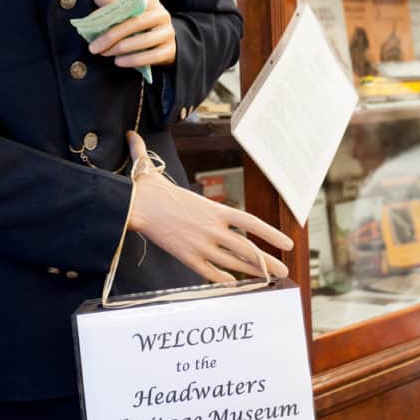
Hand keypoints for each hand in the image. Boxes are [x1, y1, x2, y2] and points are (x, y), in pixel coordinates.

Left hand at [88, 0, 176, 67]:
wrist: (165, 43)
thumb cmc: (142, 26)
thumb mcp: (130, 13)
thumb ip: (114, 4)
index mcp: (150, 2)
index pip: (130, 5)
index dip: (111, 13)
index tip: (93, 24)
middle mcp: (162, 15)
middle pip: (136, 23)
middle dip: (112, 36)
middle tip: (94, 47)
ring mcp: (167, 33)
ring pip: (144, 41)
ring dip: (121, 49)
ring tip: (105, 54)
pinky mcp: (170, 50)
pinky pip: (151, 56)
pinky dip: (133, 60)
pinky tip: (119, 62)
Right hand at [126, 131, 292, 283]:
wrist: (134, 207)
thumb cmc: (147, 190)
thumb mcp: (155, 170)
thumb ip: (149, 154)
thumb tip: (132, 134)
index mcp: (214, 209)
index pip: (251, 222)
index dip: (271, 234)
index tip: (288, 243)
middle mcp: (213, 229)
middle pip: (248, 248)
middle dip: (269, 261)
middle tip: (284, 269)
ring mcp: (201, 246)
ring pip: (234, 263)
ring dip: (253, 272)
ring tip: (268, 279)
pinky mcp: (187, 258)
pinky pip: (211, 273)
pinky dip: (225, 280)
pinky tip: (235, 285)